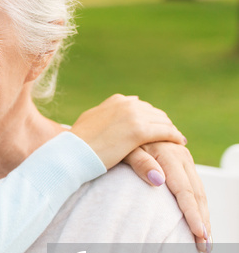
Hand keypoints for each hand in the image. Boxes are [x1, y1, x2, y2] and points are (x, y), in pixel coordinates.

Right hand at [70, 94, 185, 168]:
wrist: (72, 152)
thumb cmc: (77, 142)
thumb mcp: (90, 121)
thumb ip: (104, 114)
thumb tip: (111, 111)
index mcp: (116, 101)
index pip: (141, 106)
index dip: (150, 117)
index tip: (154, 127)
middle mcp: (126, 104)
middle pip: (154, 112)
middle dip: (162, 123)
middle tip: (170, 135)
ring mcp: (133, 116)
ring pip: (162, 121)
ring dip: (170, 130)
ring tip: (176, 140)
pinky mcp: (138, 131)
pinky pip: (165, 132)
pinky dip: (174, 137)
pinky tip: (179, 143)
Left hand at [124, 142, 210, 252]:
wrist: (125, 125)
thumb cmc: (119, 140)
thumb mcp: (126, 149)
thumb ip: (140, 163)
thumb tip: (158, 180)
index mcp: (170, 155)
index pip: (185, 191)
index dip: (192, 214)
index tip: (198, 234)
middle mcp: (181, 157)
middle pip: (197, 195)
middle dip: (202, 222)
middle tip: (205, 248)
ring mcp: (184, 160)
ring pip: (199, 193)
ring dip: (203, 217)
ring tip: (205, 242)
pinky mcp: (182, 163)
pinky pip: (194, 188)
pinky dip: (198, 207)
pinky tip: (198, 222)